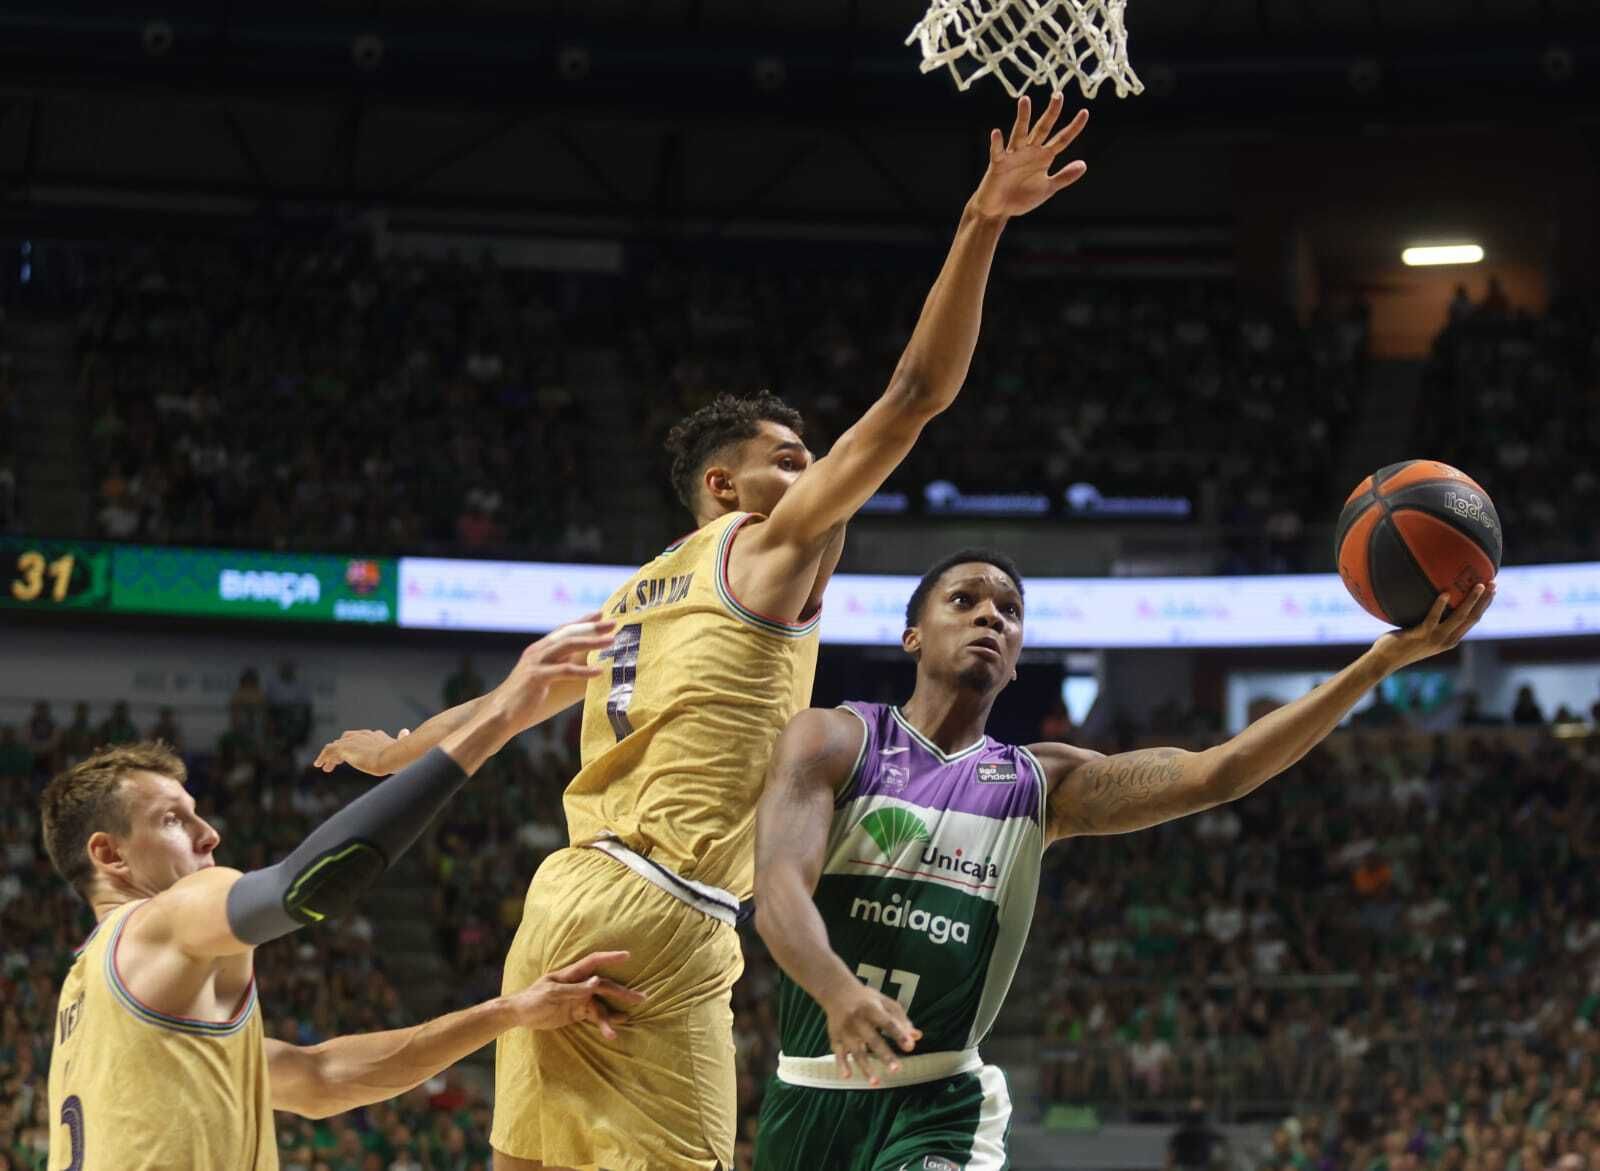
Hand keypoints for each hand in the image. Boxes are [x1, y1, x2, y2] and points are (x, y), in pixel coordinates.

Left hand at [314, 727, 409, 775]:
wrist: (391, 757)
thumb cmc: (398, 755)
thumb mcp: (400, 745)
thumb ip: (401, 738)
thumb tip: (405, 730)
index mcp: (375, 736)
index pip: (361, 737)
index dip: (356, 745)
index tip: (354, 754)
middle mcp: (363, 735)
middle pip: (347, 738)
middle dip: (341, 748)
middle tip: (337, 761)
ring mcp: (352, 741)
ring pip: (336, 745)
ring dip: (330, 756)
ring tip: (325, 766)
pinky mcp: (344, 748)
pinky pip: (328, 750)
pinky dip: (323, 756)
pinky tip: (319, 765)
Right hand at [485, 612, 617, 731]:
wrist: (498, 714)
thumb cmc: (524, 701)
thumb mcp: (543, 680)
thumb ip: (559, 670)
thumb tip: (584, 668)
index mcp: (538, 650)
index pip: (563, 630)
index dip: (582, 621)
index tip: (601, 613)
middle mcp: (537, 652)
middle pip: (569, 633)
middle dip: (592, 627)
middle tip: (613, 623)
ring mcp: (536, 663)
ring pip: (568, 646)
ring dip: (592, 642)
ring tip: (612, 641)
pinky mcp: (537, 677)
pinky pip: (565, 671)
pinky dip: (583, 671)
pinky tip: (599, 672)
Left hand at [507, 950, 645, 1040]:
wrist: (519, 1015)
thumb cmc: (532, 998)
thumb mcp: (552, 993)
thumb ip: (575, 989)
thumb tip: (598, 981)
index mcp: (571, 975)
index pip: (594, 962)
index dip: (610, 958)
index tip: (627, 956)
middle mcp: (579, 985)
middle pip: (604, 986)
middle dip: (622, 992)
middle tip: (641, 998)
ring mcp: (579, 999)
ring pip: (601, 1006)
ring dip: (612, 1015)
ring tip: (625, 1022)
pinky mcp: (576, 1013)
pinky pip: (594, 1016)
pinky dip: (604, 1022)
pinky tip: (615, 1028)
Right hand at [821, 977, 920, 1085]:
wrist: (836, 990)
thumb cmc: (865, 999)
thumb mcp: (884, 1002)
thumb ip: (900, 1019)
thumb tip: (916, 1037)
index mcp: (872, 1008)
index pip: (888, 1022)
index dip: (899, 1034)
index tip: (910, 1046)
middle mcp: (857, 1019)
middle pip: (872, 1039)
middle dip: (884, 1055)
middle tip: (897, 1070)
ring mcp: (845, 1030)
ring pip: (856, 1051)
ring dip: (865, 1067)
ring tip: (876, 1082)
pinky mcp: (835, 1038)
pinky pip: (839, 1053)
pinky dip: (842, 1065)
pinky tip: (848, 1076)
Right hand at [969, 93, 1089, 220]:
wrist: (999, 210)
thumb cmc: (1021, 197)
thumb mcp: (1047, 189)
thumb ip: (1064, 177)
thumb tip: (1084, 164)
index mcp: (1044, 157)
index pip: (1062, 139)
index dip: (1073, 128)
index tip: (1084, 112)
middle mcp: (1030, 151)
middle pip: (1042, 128)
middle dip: (1051, 113)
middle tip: (1058, 95)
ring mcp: (1013, 155)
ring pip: (1020, 133)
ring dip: (1022, 117)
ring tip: (1025, 100)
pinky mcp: (998, 164)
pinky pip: (997, 151)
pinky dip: (997, 143)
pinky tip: (997, 133)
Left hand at [1373, 583, 1494, 670]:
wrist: (1384, 660)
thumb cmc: (1400, 643)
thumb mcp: (1421, 633)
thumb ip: (1431, 622)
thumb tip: (1435, 598)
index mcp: (1450, 640)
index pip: (1473, 621)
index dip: (1484, 605)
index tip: (1492, 590)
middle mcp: (1447, 640)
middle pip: (1473, 618)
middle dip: (1485, 600)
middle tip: (1493, 583)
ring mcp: (1435, 639)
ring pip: (1459, 617)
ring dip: (1471, 600)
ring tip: (1478, 584)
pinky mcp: (1421, 635)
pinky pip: (1433, 618)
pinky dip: (1440, 605)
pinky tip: (1445, 593)